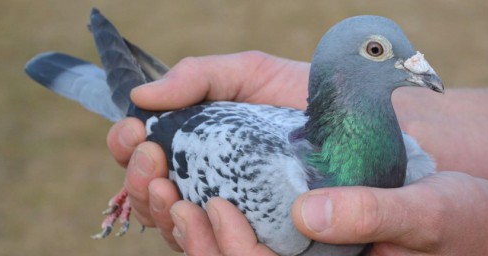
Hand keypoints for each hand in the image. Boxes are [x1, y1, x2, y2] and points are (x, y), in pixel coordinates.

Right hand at [107, 51, 309, 250]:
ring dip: (168, 221)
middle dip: (142, 188)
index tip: (132, 135)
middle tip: (153, 163)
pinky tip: (219, 214)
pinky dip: (213, 244)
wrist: (359, 115)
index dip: (128, 154)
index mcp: (199, 155)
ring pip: (185, 240)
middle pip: (157, 208)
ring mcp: (239, 223)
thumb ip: (198, 78)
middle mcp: (212, 192)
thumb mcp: (248, 75)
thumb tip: (140, 96)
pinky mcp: (269, 245)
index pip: (148, 166)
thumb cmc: (301, 95)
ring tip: (174, 194)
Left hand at [170, 172, 487, 254]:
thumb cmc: (456, 219)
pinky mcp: (296, 243)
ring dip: (191, 229)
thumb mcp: (422, 213)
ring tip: (165, 183)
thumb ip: (370, 213)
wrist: (467, 216)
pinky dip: (210, 218)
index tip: (212, 204)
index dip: (231, 253)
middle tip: (167, 192)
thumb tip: (309, 213)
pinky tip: (195, 185)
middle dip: (195, 242)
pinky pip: (244, 238)